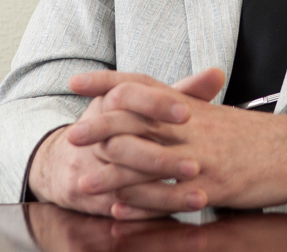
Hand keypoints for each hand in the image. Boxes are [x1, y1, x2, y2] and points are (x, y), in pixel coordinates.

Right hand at [27, 70, 222, 215]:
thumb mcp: (147, 103)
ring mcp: (92, 165)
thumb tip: (218, 74)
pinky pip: (121, 203)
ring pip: (124, 177)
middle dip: (160, 156)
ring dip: (161, 188)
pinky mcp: (92, 194)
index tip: (187, 112)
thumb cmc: (121, 123)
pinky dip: (149, 209)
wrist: (68, 157)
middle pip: (124, 142)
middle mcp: (97, 132)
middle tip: (196, 164)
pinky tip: (175, 210)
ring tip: (197, 193)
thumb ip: (184, 91)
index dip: (156, 103)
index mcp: (109, 101)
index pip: (128, 94)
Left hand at [68, 70, 286, 217]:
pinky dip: (142, 205)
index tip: (77, 82)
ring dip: (111, 174)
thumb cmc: (257, 136)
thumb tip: (157, 107)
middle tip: (72, 136)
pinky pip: (169, 196)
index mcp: (191, 106)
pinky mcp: (212, 185)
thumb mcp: (218, 117)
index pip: (142, 85)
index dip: (108, 81)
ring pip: (146, 162)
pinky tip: (121, 211)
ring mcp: (200, 156)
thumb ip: (186, 111)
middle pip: (136, 120)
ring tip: (82, 183)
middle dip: (100, 127)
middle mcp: (191, 126)